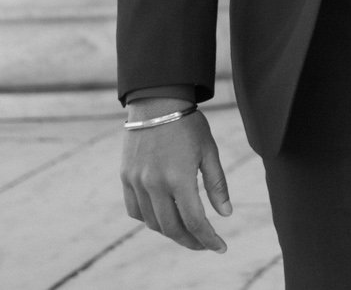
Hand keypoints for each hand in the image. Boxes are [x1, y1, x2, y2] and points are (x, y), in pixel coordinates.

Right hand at [120, 98, 230, 252]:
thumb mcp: (209, 151)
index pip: (195, 221)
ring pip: (152, 222)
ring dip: (171, 232)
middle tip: (205, 244)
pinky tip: (164, 217)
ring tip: (188, 231)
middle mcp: (154, 184)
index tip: (220, 248)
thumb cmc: (189, 125)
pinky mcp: (126, 178)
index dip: (208, 239)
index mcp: (179, 178)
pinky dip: (150, 219)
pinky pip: (135, 210)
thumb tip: (225, 214)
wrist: (156, 102)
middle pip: (172, 228)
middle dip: (191, 241)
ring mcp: (137, 182)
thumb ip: (216, 185)